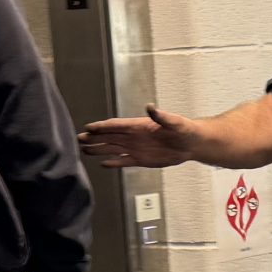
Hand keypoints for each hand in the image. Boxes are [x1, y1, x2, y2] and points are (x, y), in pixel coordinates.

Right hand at [79, 105, 197, 168]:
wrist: (192, 144)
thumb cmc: (185, 130)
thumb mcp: (175, 122)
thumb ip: (162, 116)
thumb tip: (150, 107)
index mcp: (139, 126)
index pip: (116, 126)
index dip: (102, 127)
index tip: (88, 128)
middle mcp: (134, 136)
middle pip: (109, 137)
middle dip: (94, 138)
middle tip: (78, 139)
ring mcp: (136, 148)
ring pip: (113, 149)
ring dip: (99, 149)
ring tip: (84, 150)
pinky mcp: (141, 159)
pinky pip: (124, 161)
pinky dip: (114, 163)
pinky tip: (103, 164)